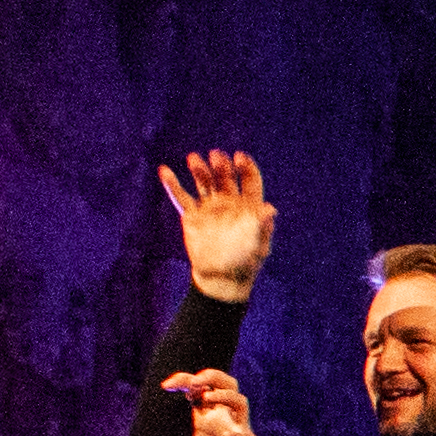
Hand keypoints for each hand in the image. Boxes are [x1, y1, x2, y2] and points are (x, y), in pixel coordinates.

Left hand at [134, 367, 278, 435]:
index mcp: (209, 418)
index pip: (200, 388)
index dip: (184, 380)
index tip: (166, 385)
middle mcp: (225, 419)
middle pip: (226, 384)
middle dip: (212, 376)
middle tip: (194, 381)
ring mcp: (239, 430)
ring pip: (240, 402)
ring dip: (225, 396)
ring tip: (207, 398)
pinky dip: (240, 435)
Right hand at [159, 149, 276, 299]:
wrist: (221, 278)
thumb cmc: (245, 263)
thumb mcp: (257, 244)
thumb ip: (262, 226)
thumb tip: (270, 209)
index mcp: (249, 205)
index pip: (249, 179)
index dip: (245, 166)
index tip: (238, 157)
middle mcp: (230, 202)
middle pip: (225, 177)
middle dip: (221, 165)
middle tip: (216, 156)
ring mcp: (210, 207)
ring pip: (204, 182)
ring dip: (200, 170)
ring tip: (194, 159)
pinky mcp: (192, 216)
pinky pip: (181, 198)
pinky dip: (173, 185)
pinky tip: (164, 170)